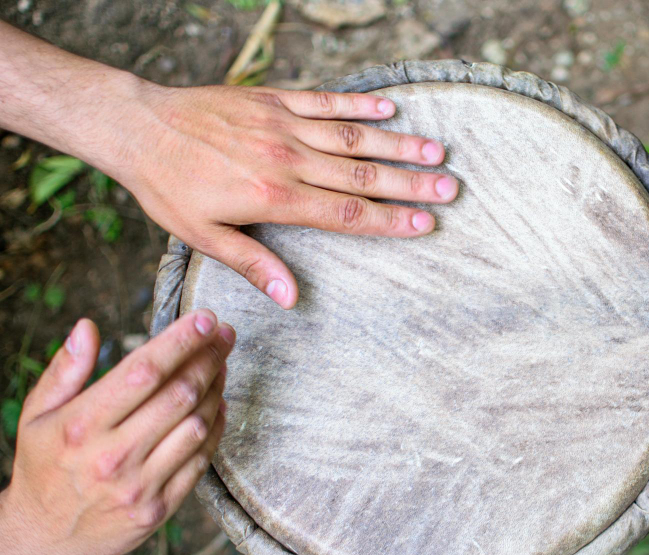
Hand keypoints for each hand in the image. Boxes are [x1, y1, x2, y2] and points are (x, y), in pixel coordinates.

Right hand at [0, 310, 232, 554]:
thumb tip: (87, 326)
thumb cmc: (43, 465)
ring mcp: (139, 485)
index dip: (181, 341)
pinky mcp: (159, 509)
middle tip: (225, 336)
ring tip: (221, 366)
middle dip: (208, 358)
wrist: (40, 537)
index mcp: (81, 425)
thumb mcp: (37, 414)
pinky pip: (201, 461)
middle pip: (179, 395)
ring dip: (217, 390)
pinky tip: (219, 406)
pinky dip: (216, 429)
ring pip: (197, 426)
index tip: (207, 319)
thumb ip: (66, 369)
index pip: (143, 371)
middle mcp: (112, 455)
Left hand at [114, 84, 457, 308]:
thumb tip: (292, 298)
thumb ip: (253, 264)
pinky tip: (389, 109)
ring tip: (436, 151)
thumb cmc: (168, 188)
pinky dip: (358, 106)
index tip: (425, 224)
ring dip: (397, 144)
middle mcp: (286, 159)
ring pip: (351, 138)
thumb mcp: (203, 236)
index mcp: (273, 197)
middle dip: (409, 185)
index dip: (389, 220)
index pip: (345, 213)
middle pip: (360, 176)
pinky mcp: (272, 100)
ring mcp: (282, 125)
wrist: (137, 127)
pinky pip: (324, 101)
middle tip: (450, 189)